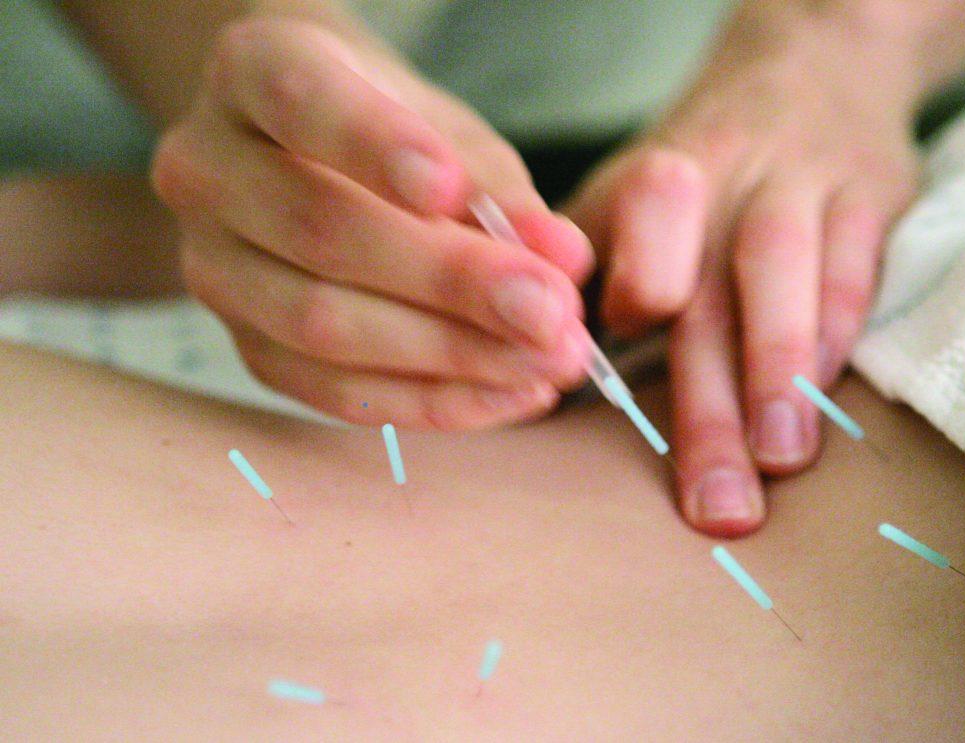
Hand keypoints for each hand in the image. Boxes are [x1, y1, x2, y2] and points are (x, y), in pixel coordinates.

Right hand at [152, 15, 594, 428]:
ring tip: (548, 361)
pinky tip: (510, 393)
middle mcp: (207, 168)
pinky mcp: (245, 344)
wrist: (320, 163)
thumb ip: (498, 191)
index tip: (452, 189)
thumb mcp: (450, 134)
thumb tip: (561, 260)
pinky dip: (432, 400)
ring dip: (452, 354)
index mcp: (251, 72)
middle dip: (450, 281)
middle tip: (552, 312)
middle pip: (320, 230)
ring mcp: (210, 264)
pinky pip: (332, 390)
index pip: (300, 99)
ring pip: (320, 324)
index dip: (374, 146)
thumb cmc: (396, 134)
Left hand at [565, 3, 920, 535]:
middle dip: (709, 402)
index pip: (637, 225)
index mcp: (651, 181)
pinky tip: (824, 402)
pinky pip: (856, 268)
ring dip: (781, 370)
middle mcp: (723, 177)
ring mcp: (801, 181)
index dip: (638, 276)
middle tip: (713, 506)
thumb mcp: (629, 196)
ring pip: (787, 273)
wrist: (811, 58)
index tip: (631, 341)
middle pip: (709, 291)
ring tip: (780, 459)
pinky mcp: (871, 193)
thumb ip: (590, 278)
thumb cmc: (701, 166)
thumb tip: (535, 381)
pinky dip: (839, 336)